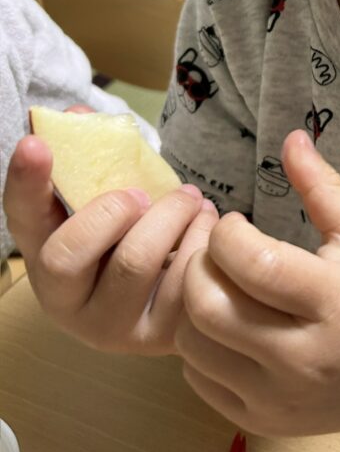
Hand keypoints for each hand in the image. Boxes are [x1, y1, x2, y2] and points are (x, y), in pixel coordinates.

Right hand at [4, 106, 218, 354]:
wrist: (179, 294)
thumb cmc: (138, 235)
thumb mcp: (112, 198)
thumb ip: (94, 159)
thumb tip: (76, 113)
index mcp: (44, 257)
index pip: (21, 218)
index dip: (25, 182)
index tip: (35, 144)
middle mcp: (66, 303)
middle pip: (67, 254)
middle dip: (113, 209)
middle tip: (145, 193)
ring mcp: (110, 327)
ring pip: (133, 262)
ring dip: (170, 215)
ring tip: (192, 200)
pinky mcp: (159, 339)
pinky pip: (180, 281)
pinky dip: (201, 239)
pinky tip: (207, 227)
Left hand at [175, 129, 339, 438]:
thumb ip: (323, 187)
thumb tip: (291, 136)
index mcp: (334, 300)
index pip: (253, 262)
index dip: (227, 232)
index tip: (234, 222)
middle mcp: (304, 355)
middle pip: (210, 305)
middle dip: (199, 265)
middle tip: (214, 251)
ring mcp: (278, 396)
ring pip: (193, 344)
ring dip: (192, 303)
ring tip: (216, 283)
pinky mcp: (258, 422)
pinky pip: (197, 377)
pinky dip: (198, 344)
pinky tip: (223, 323)